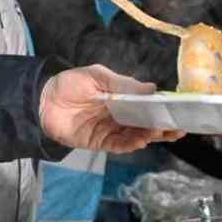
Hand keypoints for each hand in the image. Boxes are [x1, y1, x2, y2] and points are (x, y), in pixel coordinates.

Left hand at [39, 65, 184, 152]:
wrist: (41, 101)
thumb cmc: (69, 84)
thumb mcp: (97, 76)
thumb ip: (123, 84)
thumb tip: (152, 88)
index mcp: (122, 98)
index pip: (147, 105)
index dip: (163, 109)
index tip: (179, 110)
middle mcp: (120, 116)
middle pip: (146, 123)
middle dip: (163, 126)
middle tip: (180, 128)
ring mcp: (110, 130)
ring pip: (136, 135)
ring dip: (150, 136)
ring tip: (161, 133)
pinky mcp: (99, 142)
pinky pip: (119, 145)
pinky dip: (131, 144)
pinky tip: (141, 141)